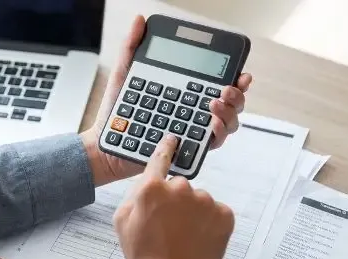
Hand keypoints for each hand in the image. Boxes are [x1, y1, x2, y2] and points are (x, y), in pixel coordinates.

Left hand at [80, 15, 252, 184]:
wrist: (106, 141)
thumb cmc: (116, 110)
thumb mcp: (125, 74)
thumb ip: (132, 47)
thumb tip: (139, 20)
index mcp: (186, 93)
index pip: (217, 84)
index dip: (236, 79)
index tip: (241, 74)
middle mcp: (194, 112)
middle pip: (232, 104)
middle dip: (237, 96)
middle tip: (226, 89)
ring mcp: (193, 131)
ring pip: (228, 124)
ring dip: (228, 113)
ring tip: (212, 104)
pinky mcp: (187, 150)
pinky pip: (211, 144)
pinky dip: (216, 134)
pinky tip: (209, 125)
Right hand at [113, 135, 234, 258]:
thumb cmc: (146, 255)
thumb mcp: (122, 221)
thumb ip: (134, 194)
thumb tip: (146, 183)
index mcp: (152, 188)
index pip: (160, 157)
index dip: (166, 147)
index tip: (172, 139)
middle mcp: (180, 188)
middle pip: (178, 184)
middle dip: (174, 199)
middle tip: (168, 223)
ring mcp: (205, 201)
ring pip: (197, 198)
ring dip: (192, 211)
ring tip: (182, 234)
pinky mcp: (223, 214)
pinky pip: (215, 210)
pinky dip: (208, 221)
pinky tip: (197, 235)